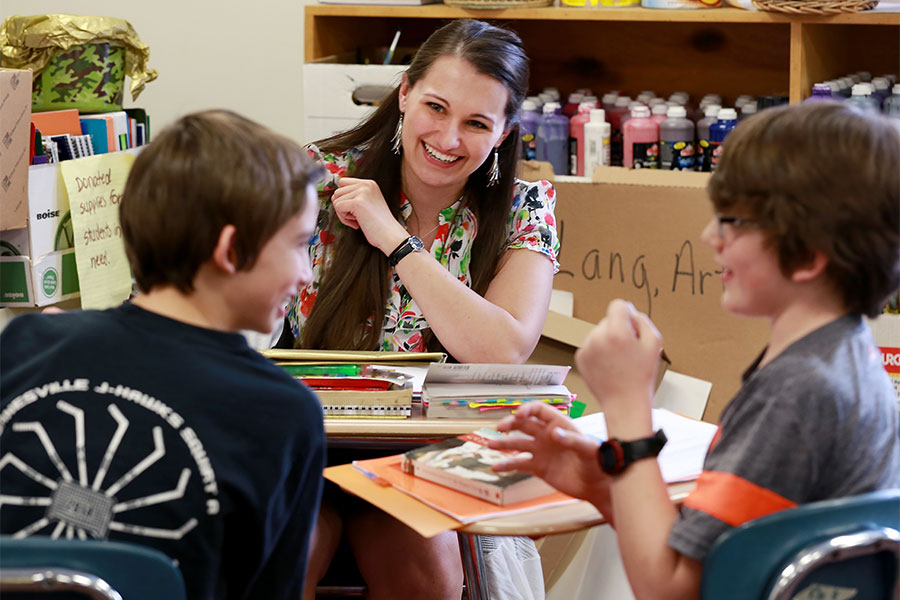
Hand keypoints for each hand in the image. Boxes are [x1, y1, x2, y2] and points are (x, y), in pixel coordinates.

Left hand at [331, 177, 407, 253]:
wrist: (389, 236)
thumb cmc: (378, 225)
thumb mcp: (367, 204)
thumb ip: (354, 196)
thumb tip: (334, 197)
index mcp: (369, 183)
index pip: (343, 182)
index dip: (344, 197)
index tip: (355, 210)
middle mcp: (366, 184)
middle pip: (337, 191)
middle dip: (342, 206)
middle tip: (356, 217)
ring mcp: (362, 192)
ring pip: (336, 199)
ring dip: (343, 213)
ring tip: (357, 220)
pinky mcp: (357, 202)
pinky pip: (338, 207)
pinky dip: (344, 219)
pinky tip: (357, 223)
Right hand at [486, 402, 609, 508]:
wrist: (598, 485)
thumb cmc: (599, 463)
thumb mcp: (588, 450)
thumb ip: (573, 441)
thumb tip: (553, 434)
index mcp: (560, 425)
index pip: (539, 411)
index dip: (527, 410)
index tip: (518, 415)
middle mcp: (547, 435)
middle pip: (524, 424)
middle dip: (510, 424)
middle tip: (500, 428)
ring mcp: (542, 451)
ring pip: (517, 443)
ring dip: (503, 443)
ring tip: (489, 445)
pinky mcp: (539, 467)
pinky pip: (519, 464)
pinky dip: (506, 465)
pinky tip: (495, 467)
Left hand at [575, 299, 661, 434]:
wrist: (624, 403)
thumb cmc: (641, 376)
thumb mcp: (654, 344)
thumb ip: (643, 321)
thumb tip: (630, 312)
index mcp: (616, 332)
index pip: (617, 305)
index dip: (627, 313)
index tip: (631, 325)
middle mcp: (597, 337)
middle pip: (608, 320)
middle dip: (618, 330)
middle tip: (629, 351)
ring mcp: (586, 348)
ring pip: (598, 333)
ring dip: (608, 341)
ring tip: (618, 361)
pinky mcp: (580, 358)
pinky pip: (591, 345)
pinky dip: (599, 352)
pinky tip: (609, 366)